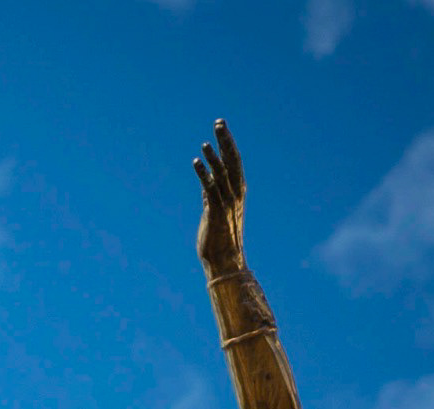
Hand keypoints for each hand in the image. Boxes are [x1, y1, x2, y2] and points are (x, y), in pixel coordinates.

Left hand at [194, 119, 246, 272]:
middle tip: (219, 122)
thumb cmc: (219, 239)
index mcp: (237, 193)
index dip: (228, 143)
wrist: (223, 262)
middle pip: (233, 162)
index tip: (221, 127)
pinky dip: (204, 174)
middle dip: (226, 141)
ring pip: (223, 174)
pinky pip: (211, 189)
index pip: (235, 162)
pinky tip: (196, 162)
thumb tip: (206, 182)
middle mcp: (235, 195)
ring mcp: (227, 204)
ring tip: (205, 142)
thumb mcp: (214, 212)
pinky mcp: (216, 213)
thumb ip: (211, 195)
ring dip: (214, 157)